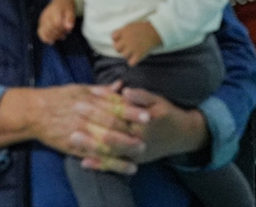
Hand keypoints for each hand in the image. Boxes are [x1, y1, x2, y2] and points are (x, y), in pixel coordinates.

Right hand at [0, 82, 150, 172]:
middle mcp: (85, 117)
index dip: (131, 111)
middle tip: (149, 134)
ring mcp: (79, 134)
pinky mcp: (74, 148)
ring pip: (103, 142)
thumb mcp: (80, 88)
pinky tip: (124, 166)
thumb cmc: (59, 97)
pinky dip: (109, 162)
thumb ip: (102, 89)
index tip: (147, 114)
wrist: (33, 112)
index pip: (113, 106)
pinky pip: (94, 157)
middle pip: (110, 125)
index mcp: (88, 101)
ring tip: (140, 150)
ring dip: (123, 148)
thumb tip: (121, 85)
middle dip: (130, 130)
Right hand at [38, 0, 76, 44]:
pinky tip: (52, 40)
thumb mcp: (71, 10)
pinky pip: (40, 32)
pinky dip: (45, 38)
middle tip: (64, 35)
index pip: (56, 24)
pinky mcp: (40, 22)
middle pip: (49, 29)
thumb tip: (69, 28)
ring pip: (43, 32)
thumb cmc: (67, 6)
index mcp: (54, 11)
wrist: (61, 0)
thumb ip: (70, 19)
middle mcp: (46, 15)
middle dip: (58, 34)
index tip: (67, 31)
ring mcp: (42, 19)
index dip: (62, 29)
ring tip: (59, 37)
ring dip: (52, 37)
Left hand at [82, 86, 206, 170]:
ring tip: (73, 138)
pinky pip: (115, 165)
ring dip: (90, 145)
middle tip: (73, 117)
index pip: (117, 113)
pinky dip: (100, 164)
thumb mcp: (158, 101)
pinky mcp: (134, 162)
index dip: (99, 106)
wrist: (182, 136)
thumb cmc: (167, 114)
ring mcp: (136, 153)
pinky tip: (84, 162)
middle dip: (90, 124)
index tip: (82, 99)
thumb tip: (124, 90)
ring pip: (110, 150)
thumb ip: (141, 96)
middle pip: (111, 132)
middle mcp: (138, 139)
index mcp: (143, 121)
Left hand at [112, 21, 161, 66]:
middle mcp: (126, 40)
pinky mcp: (139, 54)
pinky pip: (131, 63)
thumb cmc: (145, 28)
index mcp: (124, 31)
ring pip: (124, 55)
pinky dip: (133, 61)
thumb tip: (116, 39)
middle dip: (121, 48)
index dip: (117, 39)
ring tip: (134, 52)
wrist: (156, 30)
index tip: (122, 39)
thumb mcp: (132, 25)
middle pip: (117, 48)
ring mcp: (132, 47)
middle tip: (128, 47)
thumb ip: (124, 31)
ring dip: (128, 54)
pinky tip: (137, 57)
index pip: (113, 37)